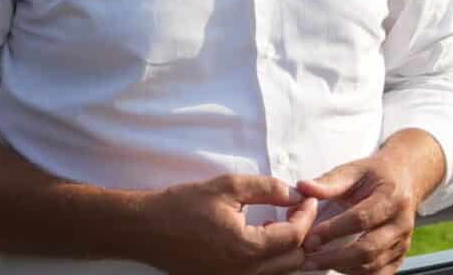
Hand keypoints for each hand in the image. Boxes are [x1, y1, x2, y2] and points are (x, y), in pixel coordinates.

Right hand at [138, 173, 317, 274]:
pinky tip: (257, 236)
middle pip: (292, 260)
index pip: (294, 237)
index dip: (306, 215)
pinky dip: (267, 259)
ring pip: (277, 271)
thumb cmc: (184, 205)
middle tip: (295, 210)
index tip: (307, 199)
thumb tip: (296, 194)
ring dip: (284, 248)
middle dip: (301, 233)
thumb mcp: (229, 186)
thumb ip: (269, 188)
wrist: (145, 228)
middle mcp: (241, 273)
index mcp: (246, 249)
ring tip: (275, 221)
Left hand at [297, 131, 443, 274]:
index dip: (333, 230)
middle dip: (333, 258)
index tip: (309, 238)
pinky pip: (378, 274)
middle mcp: (401, 222)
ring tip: (315, 262)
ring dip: (340, 267)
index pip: (361, 218)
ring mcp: (403, 241)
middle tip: (307, 258)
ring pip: (372, 265)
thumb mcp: (354, 171)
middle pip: (368, 248)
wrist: (405, 179)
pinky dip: (355, 274)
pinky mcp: (399, 255)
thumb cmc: (375, 175)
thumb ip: (328, 182)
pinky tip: (336, 266)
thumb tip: (302, 187)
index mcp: (391, 197)